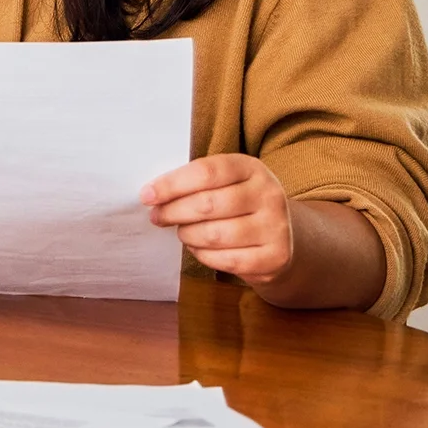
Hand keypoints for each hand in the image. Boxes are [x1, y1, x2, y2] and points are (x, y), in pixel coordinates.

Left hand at [142, 153, 293, 286]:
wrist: (280, 237)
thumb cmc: (238, 205)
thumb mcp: (226, 183)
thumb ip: (195, 183)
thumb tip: (152, 194)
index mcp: (251, 168)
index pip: (206, 172)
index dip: (171, 184)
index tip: (147, 195)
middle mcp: (269, 194)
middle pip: (208, 204)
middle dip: (173, 212)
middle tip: (157, 217)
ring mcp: (275, 227)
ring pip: (215, 235)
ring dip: (188, 235)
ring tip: (182, 232)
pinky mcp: (275, 257)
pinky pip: (226, 260)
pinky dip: (203, 255)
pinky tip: (198, 248)